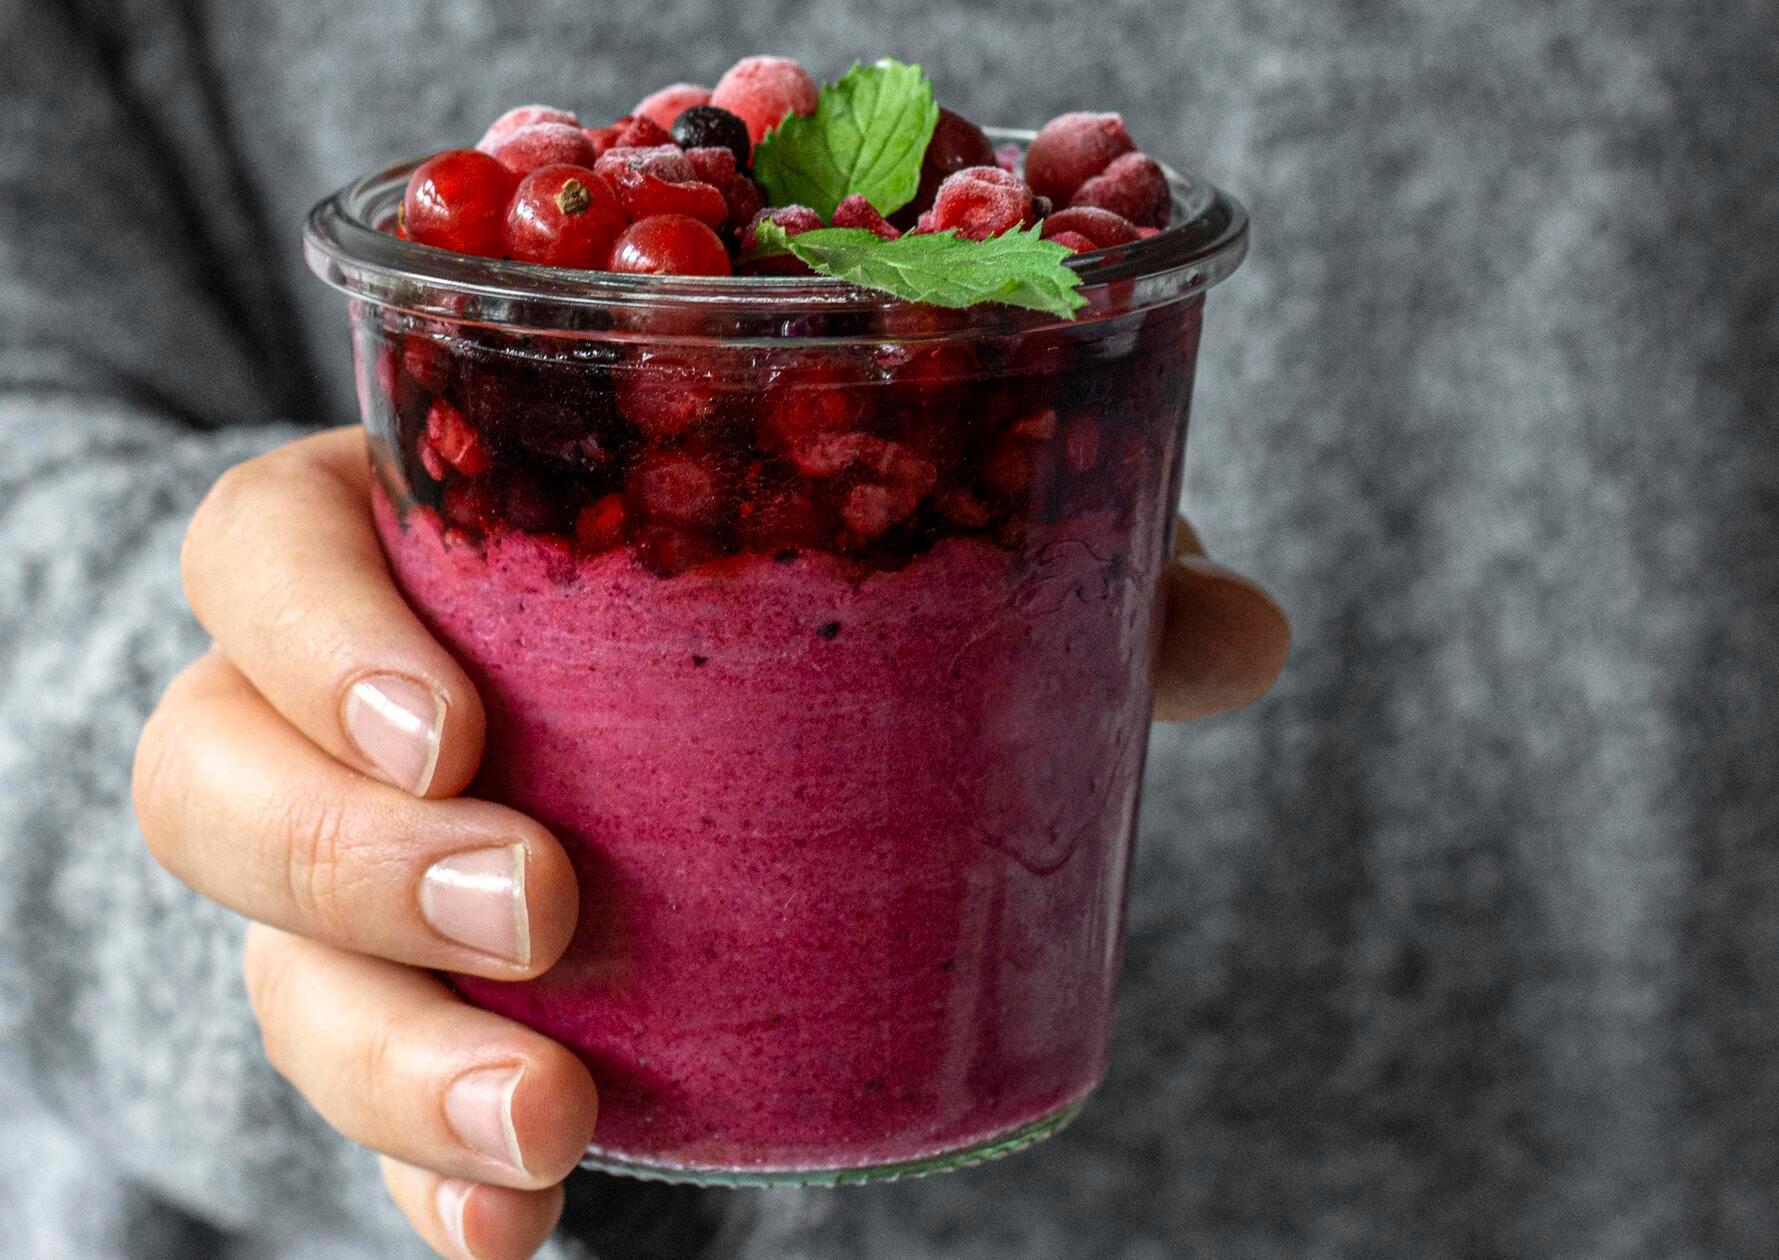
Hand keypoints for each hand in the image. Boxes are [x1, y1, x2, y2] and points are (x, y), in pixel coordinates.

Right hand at [133, 427, 1286, 1259]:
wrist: (604, 710)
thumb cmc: (706, 591)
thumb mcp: (844, 552)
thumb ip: (1031, 574)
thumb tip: (1240, 632)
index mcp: (405, 541)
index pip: (264, 555)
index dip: (316, 634)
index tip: (465, 728)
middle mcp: (327, 708)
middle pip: (217, 778)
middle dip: (356, 861)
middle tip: (546, 912)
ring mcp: (343, 866)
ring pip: (265, 960)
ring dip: (387, 1059)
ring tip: (553, 1126)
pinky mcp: (394, 996)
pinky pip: (350, 1087)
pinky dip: (420, 1167)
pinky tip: (516, 1231)